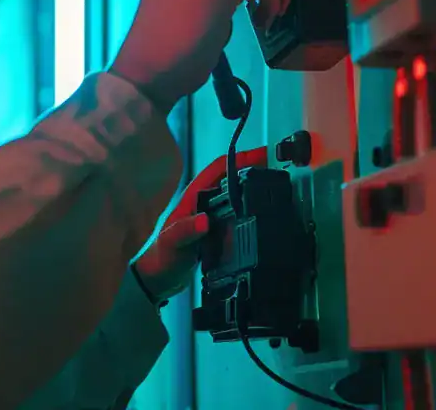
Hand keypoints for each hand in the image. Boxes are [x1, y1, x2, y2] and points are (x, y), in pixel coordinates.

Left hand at [133, 146, 269, 302]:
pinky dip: (250, 210)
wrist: (159, 279)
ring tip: (275, 186)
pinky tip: (263, 215)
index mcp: (191, 197)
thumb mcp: (172, 243)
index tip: (263, 155)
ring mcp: (209, 215)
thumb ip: (185, 231)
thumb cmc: (161, 258)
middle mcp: (201, 202)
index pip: (218, 168)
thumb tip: (205, 221)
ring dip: (252, 188)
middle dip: (252, 169)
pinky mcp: (215, 231)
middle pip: (230, 177)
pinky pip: (236, 214)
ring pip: (234, 194)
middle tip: (276, 169)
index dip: (240, 158)